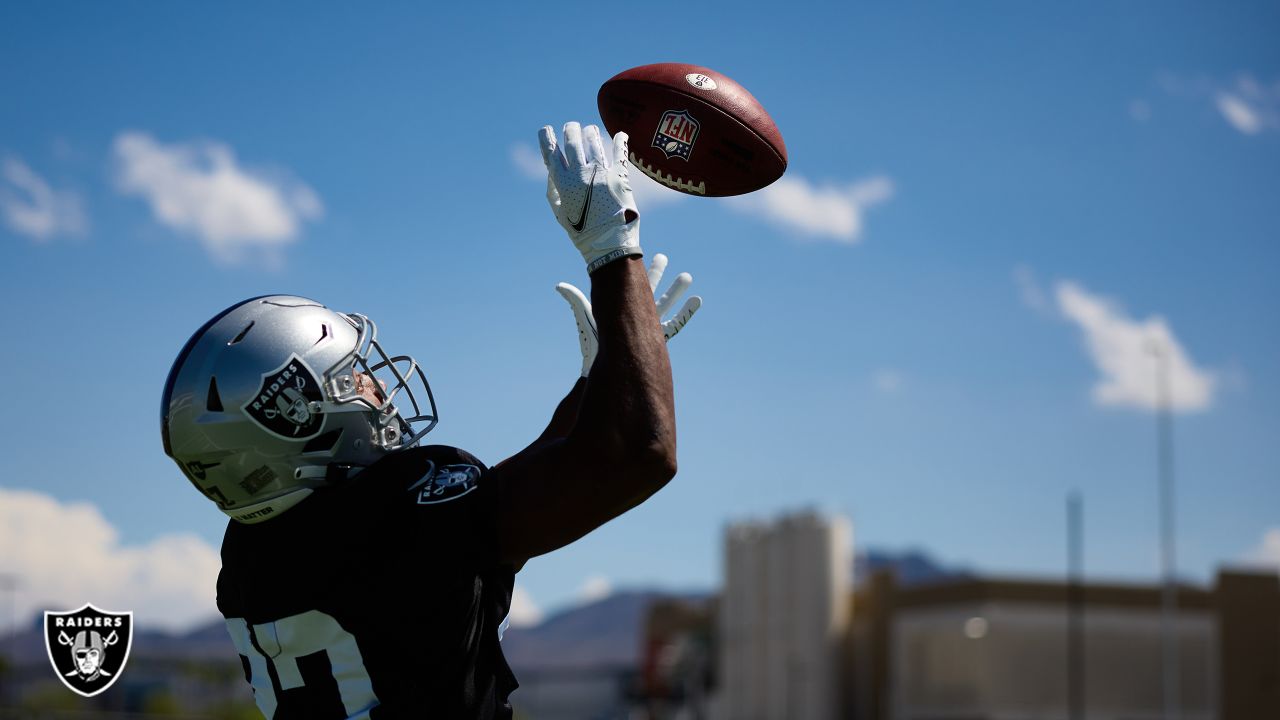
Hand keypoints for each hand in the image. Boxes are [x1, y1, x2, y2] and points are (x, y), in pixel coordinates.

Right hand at [539, 122, 641, 273]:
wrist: (608, 244)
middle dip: (570, 129)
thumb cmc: (582, 232)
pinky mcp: (619, 176)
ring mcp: (600, 173)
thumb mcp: (559, 213)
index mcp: (563, 183)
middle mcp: (580, 174)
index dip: (546, 138)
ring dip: (590, 132)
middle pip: (572, 140)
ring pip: (593, 140)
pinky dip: (620, 140)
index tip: (546, 129)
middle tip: (572, 127)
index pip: (551, 152)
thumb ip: (552, 191)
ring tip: (590, 131)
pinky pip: (619, 151)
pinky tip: (620, 134)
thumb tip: (551, 171)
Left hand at [555, 253, 701, 376]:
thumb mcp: (585, 316)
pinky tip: (698, 300)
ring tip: (687, 276)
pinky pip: (675, 324)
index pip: (632, 282)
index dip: (637, 268)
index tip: (642, 253)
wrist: (603, 369)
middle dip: (658, 273)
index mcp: (623, 306)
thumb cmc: (593, 344)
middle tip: (664, 256)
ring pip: (665, 304)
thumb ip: (575, 300)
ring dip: (676, 291)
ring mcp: (649, 326)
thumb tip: (559, 285)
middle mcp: (637, 314)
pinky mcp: (657, 339)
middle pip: (649, 288)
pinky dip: (687, 312)